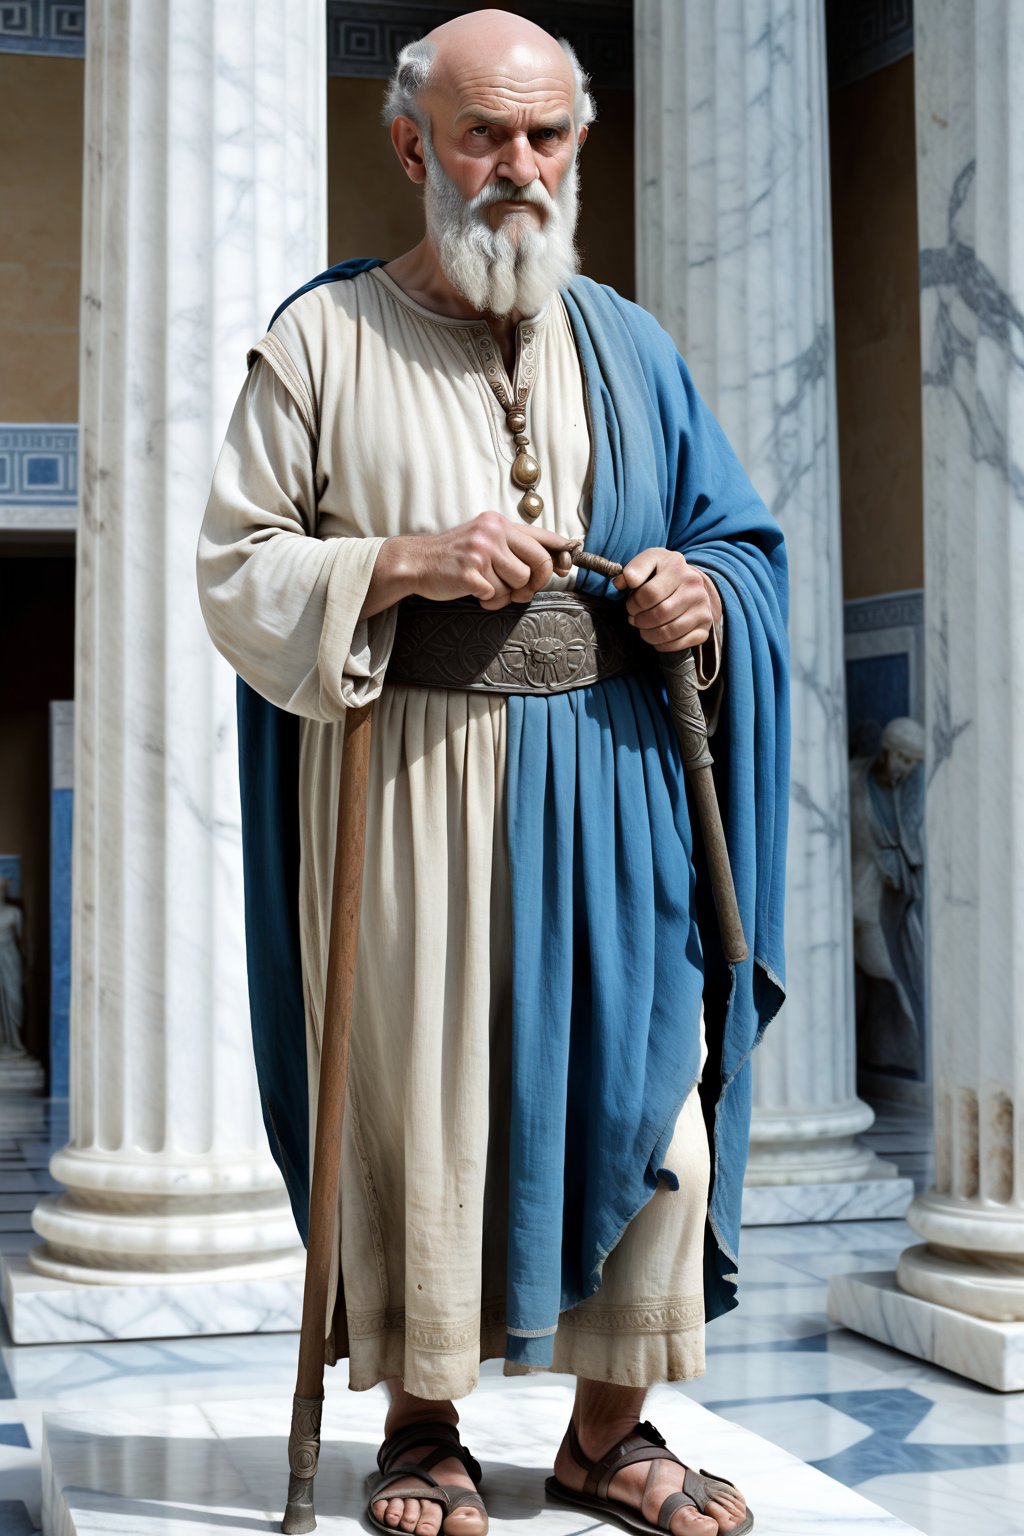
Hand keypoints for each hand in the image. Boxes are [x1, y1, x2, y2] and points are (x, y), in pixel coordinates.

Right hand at [363, 514, 573, 617]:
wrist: (416, 562)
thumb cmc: (455, 556)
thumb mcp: (484, 539)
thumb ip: (513, 547)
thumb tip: (552, 564)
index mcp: (499, 523)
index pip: (541, 537)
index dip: (560, 553)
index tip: (569, 564)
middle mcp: (492, 533)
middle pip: (538, 563)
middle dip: (535, 582)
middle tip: (522, 590)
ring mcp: (481, 552)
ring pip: (518, 583)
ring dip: (506, 594)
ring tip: (489, 589)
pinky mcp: (470, 573)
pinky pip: (496, 595)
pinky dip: (488, 601)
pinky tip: (475, 593)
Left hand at [613, 547, 720, 652]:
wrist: (691, 582)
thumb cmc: (664, 573)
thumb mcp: (650, 561)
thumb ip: (634, 569)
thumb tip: (621, 583)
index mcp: (677, 568)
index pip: (650, 594)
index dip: (634, 604)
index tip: (631, 606)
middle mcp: (694, 588)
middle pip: (659, 614)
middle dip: (640, 621)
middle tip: (635, 619)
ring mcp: (702, 608)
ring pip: (669, 632)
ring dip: (648, 635)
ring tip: (643, 629)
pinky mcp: (705, 626)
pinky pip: (679, 644)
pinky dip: (662, 645)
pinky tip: (656, 637)